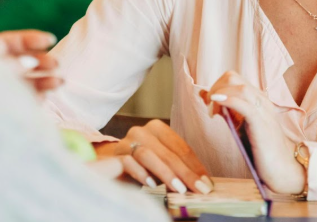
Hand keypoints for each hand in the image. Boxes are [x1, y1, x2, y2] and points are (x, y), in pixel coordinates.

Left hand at [0, 30, 62, 93]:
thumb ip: (7, 64)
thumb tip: (29, 63)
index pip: (13, 42)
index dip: (33, 40)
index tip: (51, 40)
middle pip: (23, 61)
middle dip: (42, 62)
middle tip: (56, 64)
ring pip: (26, 81)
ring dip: (44, 81)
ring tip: (59, 82)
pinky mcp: (3, 104)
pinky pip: (21, 99)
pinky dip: (33, 98)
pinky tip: (43, 97)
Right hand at [95, 119, 213, 194]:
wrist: (109, 165)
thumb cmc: (141, 165)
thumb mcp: (162, 163)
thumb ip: (178, 167)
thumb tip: (203, 182)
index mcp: (157, 128)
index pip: (181, 147)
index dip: (195, 166)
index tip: (207, 183)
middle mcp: (141, 131)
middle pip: (167, 152)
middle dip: (186, 173)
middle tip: (198, 189)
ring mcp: (126, 142)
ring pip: (148, 155)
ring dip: (166, 173)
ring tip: (179, 189)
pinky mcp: (114, 156)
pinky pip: (128, 163)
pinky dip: (141, 173)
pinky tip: (151, 184)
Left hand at [202, 71, 305, 194]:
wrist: (283, 169)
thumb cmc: (262, 150)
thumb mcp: (241, 126)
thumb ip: (227, 111)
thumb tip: (207, 96)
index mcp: (257, 99)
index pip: (232, 79)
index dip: (216, 87)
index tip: (209, 104)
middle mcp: (261, 101)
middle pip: (233, 77)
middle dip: (215, 88)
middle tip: (209, 108)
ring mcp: (263, 111)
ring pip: (239, 87)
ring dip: (219, 94)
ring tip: (212, 112)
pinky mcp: (262, 123)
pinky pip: (244, 104)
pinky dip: (228, 100)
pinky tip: (217, 103)